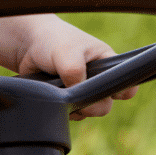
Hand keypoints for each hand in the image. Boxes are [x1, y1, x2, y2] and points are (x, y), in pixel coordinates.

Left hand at [12, 15, 137, 119]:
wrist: (27, 43)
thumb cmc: (53, 40)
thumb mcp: (66, 52)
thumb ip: (75, 72)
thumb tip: (77, 97)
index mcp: (107, 63)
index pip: (128, 86)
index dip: (121, 93)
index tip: (106, 93)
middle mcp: (98, 79)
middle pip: (105, 105)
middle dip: (91, 105)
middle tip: (76, 95)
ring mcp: (83, 90)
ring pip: (88, 112)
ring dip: (75, 107)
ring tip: (60, 89)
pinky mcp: (69, 99)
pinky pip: (73, 114)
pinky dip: (64, 109)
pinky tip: (54, 96)